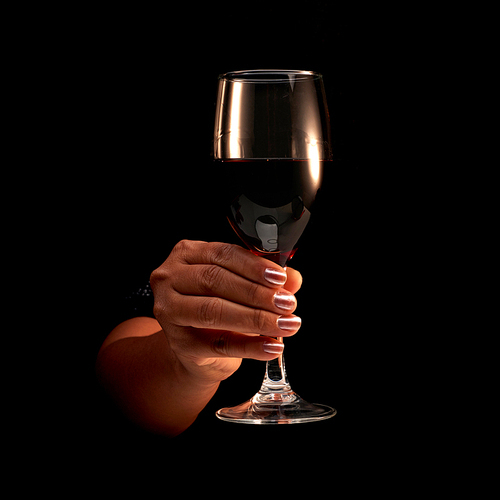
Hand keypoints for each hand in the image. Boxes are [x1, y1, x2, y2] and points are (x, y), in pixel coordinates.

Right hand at [150, 240, 302, 385]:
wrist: (196, 349)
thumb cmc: (218, 307)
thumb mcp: (241, 288)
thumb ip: (265, 280)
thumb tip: (293, 279)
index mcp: (186, 255)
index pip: (222, 254)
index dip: (253, 266)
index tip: (280, 278)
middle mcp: (170, 279)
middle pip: (215, 280)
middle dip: (256, 293)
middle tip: (286, 303)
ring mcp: (169, 312)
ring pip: (213, 311)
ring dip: (255, 318)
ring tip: (285, 324)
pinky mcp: (180, 344)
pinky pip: (218, 344)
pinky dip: (250, 346)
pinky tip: (272, 345)